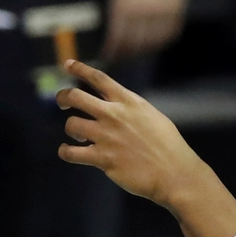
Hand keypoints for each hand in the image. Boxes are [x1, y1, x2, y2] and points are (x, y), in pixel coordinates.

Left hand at [55, 58, 205, 210]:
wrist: (174, 172)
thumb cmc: (167, 145)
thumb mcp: (151, 116)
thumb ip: (131, 109)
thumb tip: (117, 107)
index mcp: (128, 101)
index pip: (98, 78)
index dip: (79, 69)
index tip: (67, 64)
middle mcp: (114, 115)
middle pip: (75, 96)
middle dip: (62, 97)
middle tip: (61, 103)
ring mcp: (106, 137)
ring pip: (71, 125)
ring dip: (71, 129)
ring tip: (79, 136)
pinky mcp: (102, 159)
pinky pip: (71, 153)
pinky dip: (65, 151)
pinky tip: (68, 151)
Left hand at [105, 0, 189, 58]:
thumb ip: (120, 12)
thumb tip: (118, 37)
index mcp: (124, 5)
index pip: (117, 38)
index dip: (113, 50)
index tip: (109, 56)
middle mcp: (143, 11)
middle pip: (136, 44)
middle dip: (128, 53)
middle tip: (124, 56)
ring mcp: (162, 10)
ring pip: (154, 42)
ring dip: (146, 48)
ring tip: (139, 49)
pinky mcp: (177, 8)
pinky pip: (170, 33)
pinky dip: (163, 40)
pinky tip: (157, 40)